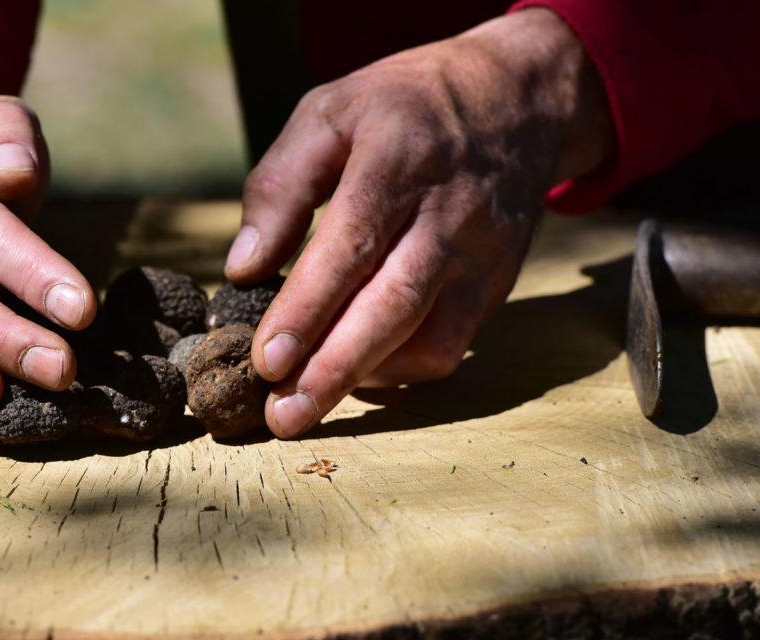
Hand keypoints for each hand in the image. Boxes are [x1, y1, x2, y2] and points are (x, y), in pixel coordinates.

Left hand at [225, 9, 614, 437]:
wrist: (516, 101)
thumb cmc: (406, 106)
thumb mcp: (330, 111)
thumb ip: (280, 185)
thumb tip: (244, 268)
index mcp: (398, 159)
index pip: (351, 246)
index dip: (308, 309)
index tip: (267, 360)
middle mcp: (449, 214)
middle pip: (392, 307)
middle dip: (334, 370)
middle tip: (284, 419)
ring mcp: (482, 255)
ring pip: (429, 339)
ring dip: (366, 381)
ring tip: (308, 404)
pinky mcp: (498, 283)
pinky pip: (452, 346)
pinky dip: (404, 370)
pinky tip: (360, 370)